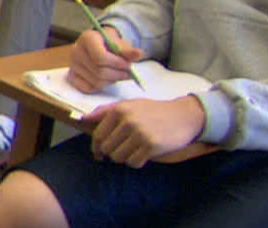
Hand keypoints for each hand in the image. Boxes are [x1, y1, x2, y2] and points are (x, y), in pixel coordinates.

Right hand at [68, 27, 144, 92]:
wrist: (99, 44)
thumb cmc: (109, 43)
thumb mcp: (119, 42)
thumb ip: (128, 50)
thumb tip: (139, 54)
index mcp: (87, 38)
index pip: (100, 57)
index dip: (117, 64)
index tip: (127, 64)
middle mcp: (75, 51)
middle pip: (99, 71)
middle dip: (117, 74)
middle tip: (127, 73)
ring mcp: (72, 65)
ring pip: (96, 82)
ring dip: (111, 81)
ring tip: (118, 75)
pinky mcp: (71, 76)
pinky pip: (88, 88)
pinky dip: (101, 87)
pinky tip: (107, 80)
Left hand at [84, 97, 204, 167]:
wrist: (184, 115)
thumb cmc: (154, 111)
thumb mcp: (129, 104)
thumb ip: (105, 111)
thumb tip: (83, 118)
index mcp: (119, 110)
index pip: (98, 135)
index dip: (96, 148)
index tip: (98, 154)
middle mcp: (128, 121)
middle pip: (107, 148)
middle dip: (112, 153)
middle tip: (122, 151)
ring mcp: (140, 133)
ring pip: (119, 157)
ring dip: (125, 158)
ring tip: (134, 150)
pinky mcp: (152, 146)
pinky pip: (134, 162)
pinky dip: (136, 162)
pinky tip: (143, 154)